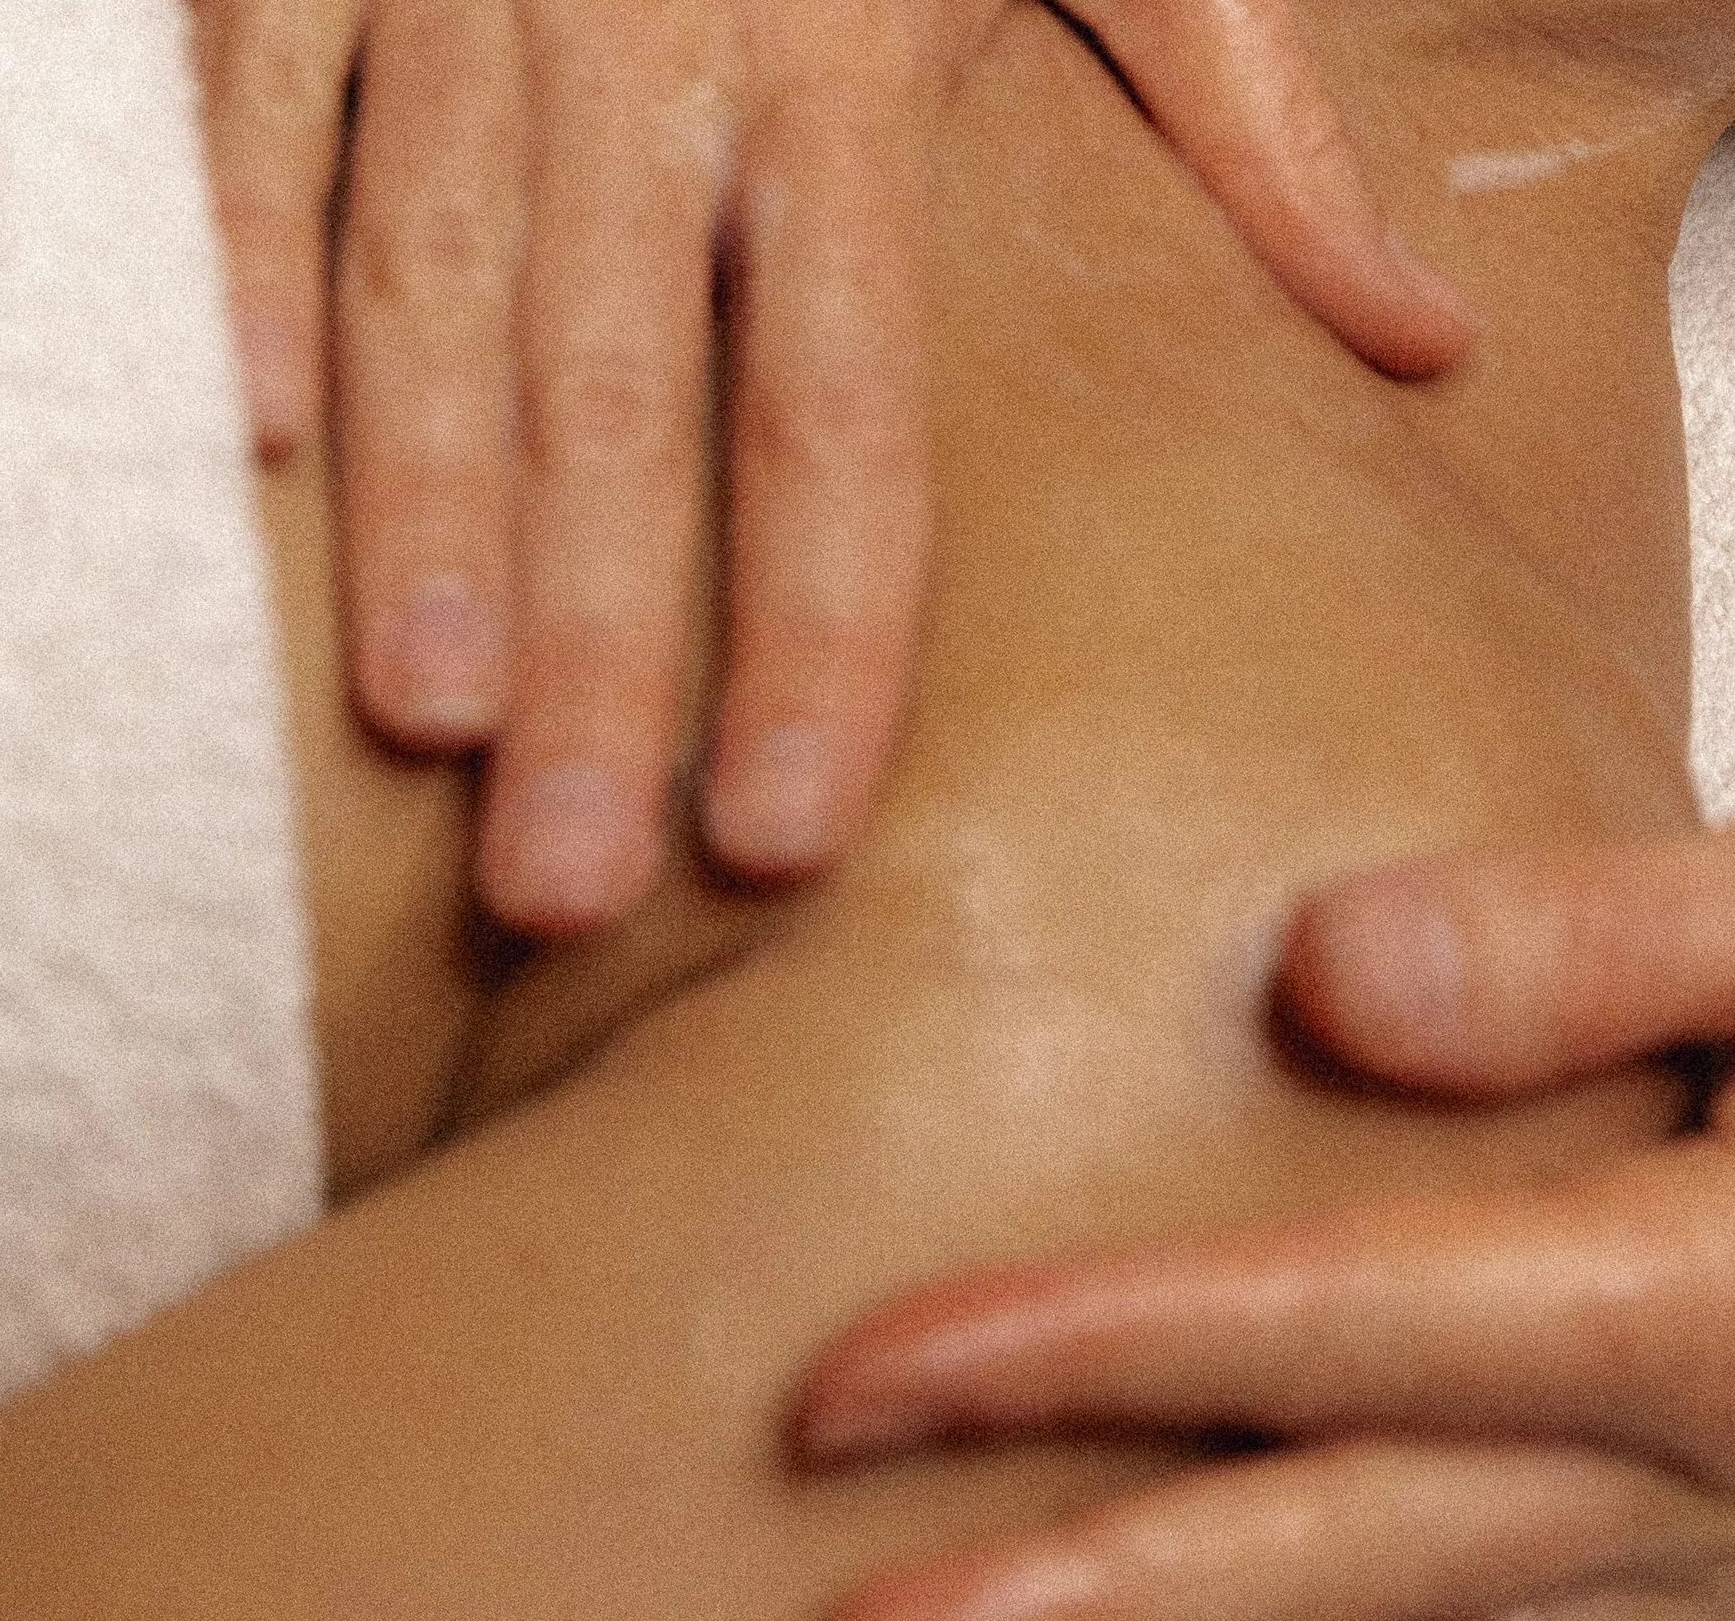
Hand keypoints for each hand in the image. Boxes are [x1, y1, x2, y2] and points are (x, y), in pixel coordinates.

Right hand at [177, 0, 1465, 939]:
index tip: (790, 831)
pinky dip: (232, 254)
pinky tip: (234, 434)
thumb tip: (1423, 347)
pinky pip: (245, 82)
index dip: (823, 632)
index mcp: (857, 30)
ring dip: (422, 504)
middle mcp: (657, 1)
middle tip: (564, 877)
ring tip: (414, 713)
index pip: (849, 400)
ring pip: (430, 265)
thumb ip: (1271, 116)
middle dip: (597, 652)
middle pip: (628, 386)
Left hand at [796, 832, 1734, 1619]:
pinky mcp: (1716, 1570)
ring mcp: (1716, 1567)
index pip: (1328, 1338)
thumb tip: (1316, 976)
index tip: (847, 1386)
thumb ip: (1605, 940)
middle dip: (1072, 1608)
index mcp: (1703, 1308)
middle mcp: (1699, 1483)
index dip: (1075, 1360)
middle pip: (1335, 1562)